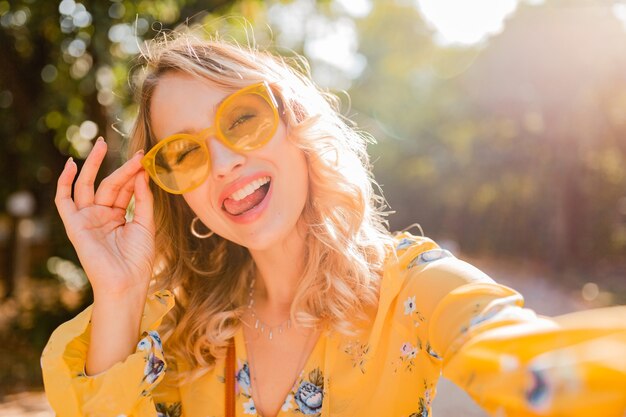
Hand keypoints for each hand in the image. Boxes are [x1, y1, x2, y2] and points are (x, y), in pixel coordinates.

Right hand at [55, 137, 154, 297]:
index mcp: (119, 217)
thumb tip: (142, 174)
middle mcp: (102, 216)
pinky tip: (70, 165)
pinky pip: (64, 200)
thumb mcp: (145, 224)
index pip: (126, 189)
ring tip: (102, 145)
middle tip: (137, 152)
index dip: (135, 175)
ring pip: (88, 186)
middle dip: (122, 168)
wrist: (126, 282)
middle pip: (110, 185)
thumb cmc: (138, 259)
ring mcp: (87, 219)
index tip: (146, 160)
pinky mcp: (75, 225)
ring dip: (93, 165)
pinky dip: (65, 182)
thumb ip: (142, 199)